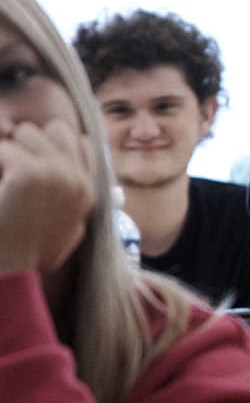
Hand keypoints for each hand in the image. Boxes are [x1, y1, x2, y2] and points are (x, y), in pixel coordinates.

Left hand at [0, 119, 95, 273]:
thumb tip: (73, 171)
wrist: (12, 272)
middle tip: (12, 170)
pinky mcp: (29, 172)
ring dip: (9, 150)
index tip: (34, 161)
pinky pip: (3, 148)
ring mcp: (56, 173)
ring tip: (4, 180)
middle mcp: (77, 179)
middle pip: (53, 129)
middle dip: (30, 143)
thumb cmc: (31, 255)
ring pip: (25, 133)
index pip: (81, 142)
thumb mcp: (68, 228)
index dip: (55, 145)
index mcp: (88, 191)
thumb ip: (72, 197)